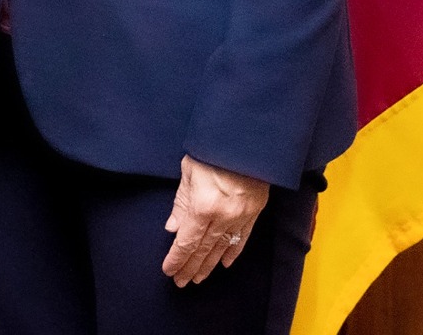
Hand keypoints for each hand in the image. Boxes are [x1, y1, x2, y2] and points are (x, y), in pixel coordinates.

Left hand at [162, 156, 269, 285]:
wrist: (246, 141)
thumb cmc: (212, 150)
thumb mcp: (189, 171)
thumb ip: (181, 202)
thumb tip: (173, 229)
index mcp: (203, 206)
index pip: (187, 241)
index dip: (177, 258)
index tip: (169, 270)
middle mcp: (223, 217)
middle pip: (204, 249)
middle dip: (191, 266)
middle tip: (181, 281)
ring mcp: (240, 217)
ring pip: (222, 248)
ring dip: (209, 265)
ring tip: (198, 277)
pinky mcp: (253, 213)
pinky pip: (242, 238)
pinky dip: (232, 252)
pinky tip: (225, 263)